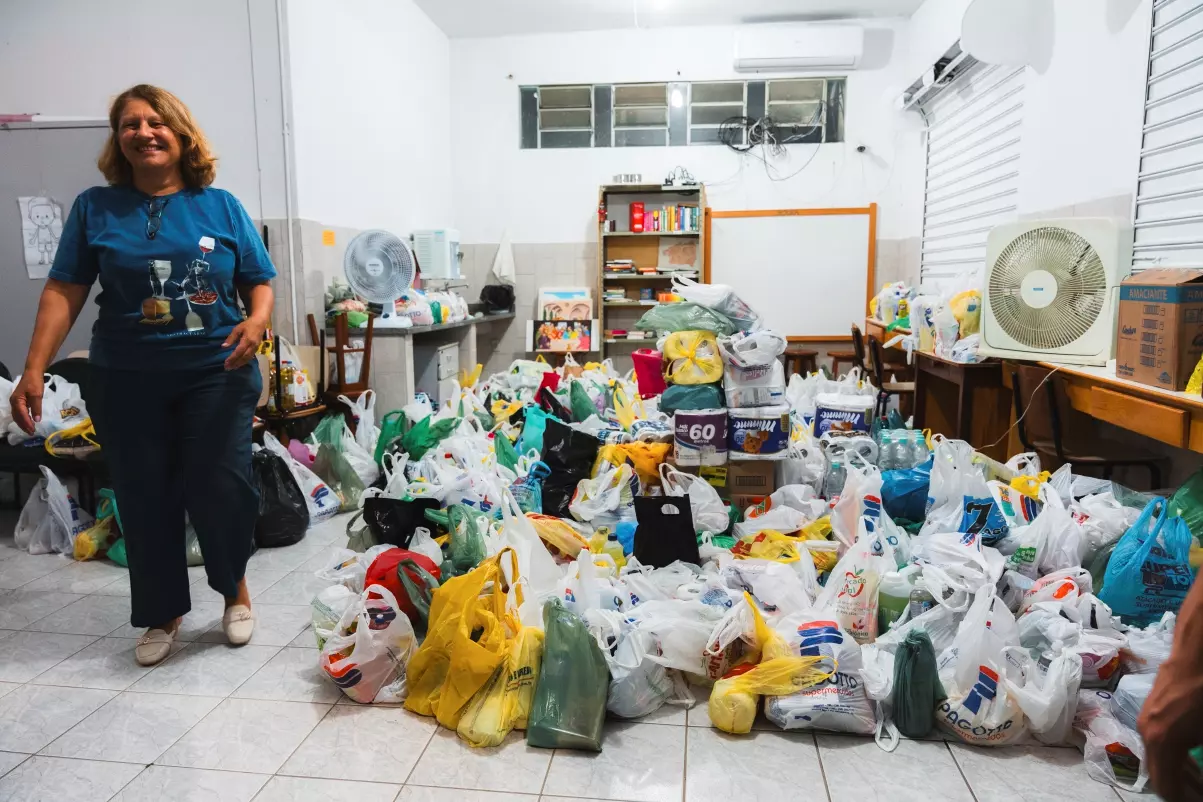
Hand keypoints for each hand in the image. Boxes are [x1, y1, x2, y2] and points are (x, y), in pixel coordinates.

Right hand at [10, 372, 44, 434]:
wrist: (33, 372)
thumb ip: (36, 408)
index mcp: (17, 401)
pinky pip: (20, 412)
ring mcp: (16, 402)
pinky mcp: (19, 401)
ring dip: (23, 423)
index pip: (22, 415)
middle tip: (31, 433)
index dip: (27, 424)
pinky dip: (23, 418)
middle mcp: (14, 402)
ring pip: (18, 416)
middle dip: (24, 426)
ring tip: (30, 430)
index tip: (33, 431)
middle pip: (17, 417)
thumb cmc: (35, 383)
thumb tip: (36, 420)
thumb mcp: (37, 395)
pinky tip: (29, 421)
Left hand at [223, 317, 266, 370]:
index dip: (232, 358)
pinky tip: (239, 364)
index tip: (226, 362)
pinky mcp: (257, 349)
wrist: (260, 322)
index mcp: (247, 340)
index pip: (239, 351)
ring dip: (240, 364)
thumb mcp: (237, 329)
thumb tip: (224, 346)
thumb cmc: (247, 324)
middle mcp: (252, 345)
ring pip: (248, 358)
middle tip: (228, 368)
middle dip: (235, 363)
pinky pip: (250, 357)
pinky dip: (244, 361)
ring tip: (232, 368)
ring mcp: (256, 348)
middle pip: (244, 357)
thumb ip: (231, 338)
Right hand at [1138, 654, 1202, 799]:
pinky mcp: (1148, 711)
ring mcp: (1144, 720)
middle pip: (1157, 775)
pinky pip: (1156, 743)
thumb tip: (1197, 776)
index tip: (1195, 801)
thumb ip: (1197, 759)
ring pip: (1155, 759)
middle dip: (1178, 790)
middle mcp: (1146, 733)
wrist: (1194, 656)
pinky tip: (1190, 759)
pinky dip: (1172, 758)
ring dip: (1175, 774)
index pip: (1164, 786)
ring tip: (1197, 782)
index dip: (1181, 800)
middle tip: (1196, 795)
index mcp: (1161, 741)